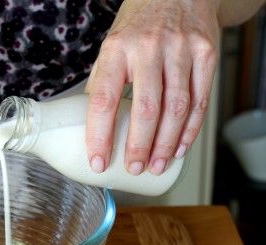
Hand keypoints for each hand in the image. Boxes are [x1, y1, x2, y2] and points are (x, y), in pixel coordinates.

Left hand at [85, 0, 219, 175]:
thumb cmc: (138, 25)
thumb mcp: (111, 47)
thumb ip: (103, 83)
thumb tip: (90, 126)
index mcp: (116, 50)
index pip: (103, 100)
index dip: (100, 135)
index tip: (98, 160)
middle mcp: (149, 49)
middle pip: (145, 109)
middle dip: (139, 146)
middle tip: (133, 168)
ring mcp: (181, 51)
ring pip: (176, 108)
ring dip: (166, 144)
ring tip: (156, 165)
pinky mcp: (206, 54)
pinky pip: (200, 100)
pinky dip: (190, 129)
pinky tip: (180, 147)